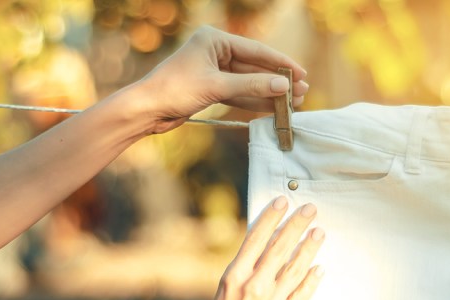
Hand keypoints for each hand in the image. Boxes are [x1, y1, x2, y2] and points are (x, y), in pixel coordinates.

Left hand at [132, 26, 308, 133]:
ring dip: (268, 93)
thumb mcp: (216, 86)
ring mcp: (214, 71)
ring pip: (248, 82)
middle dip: (277, 81)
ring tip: (292, 103)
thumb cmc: (174, 90)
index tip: (301, 73)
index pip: (256, 51)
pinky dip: (254, 101)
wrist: (146, 110)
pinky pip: (238, 93)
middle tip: (302, 92)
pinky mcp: (211, 89)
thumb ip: (251, 85)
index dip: (280, 63)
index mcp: (214, 40)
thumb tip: (283, 85)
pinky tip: (272, 108)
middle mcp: (215, 52)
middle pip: (254, 67)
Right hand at [188, 196, 323, 299]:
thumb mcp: (225, 292)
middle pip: (280, 247)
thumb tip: (264, 249)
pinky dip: (312, 280)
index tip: (283, 200)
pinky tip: (320, 268)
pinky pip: (302, 295)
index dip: (271, 216)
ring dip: (309, 248)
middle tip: (310, 208)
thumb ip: (244, 272)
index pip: (255, 238)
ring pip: (295, 268)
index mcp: (234, 275)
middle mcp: (252, 285)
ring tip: (319, 232)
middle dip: (296, 225)